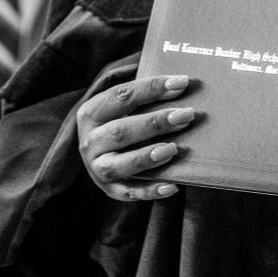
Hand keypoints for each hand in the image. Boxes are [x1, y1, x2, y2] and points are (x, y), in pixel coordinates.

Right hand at [77, 74, 198, 200]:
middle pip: (120, 131)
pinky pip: (128, 193)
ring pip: (118, 165)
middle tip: (186, 115)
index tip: (182, 83)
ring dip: (146, 157)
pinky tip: (172, 187)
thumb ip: (149, 95)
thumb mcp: (126, 103)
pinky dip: (149, 191)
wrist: (100, 149)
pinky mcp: (109, 189)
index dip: (152, 88)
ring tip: (174, 149)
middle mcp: (90, 141)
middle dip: (155, 123)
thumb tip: (185, 83)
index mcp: (92, 112)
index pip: (121, 96)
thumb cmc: (124, 117)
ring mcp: (97, 167)